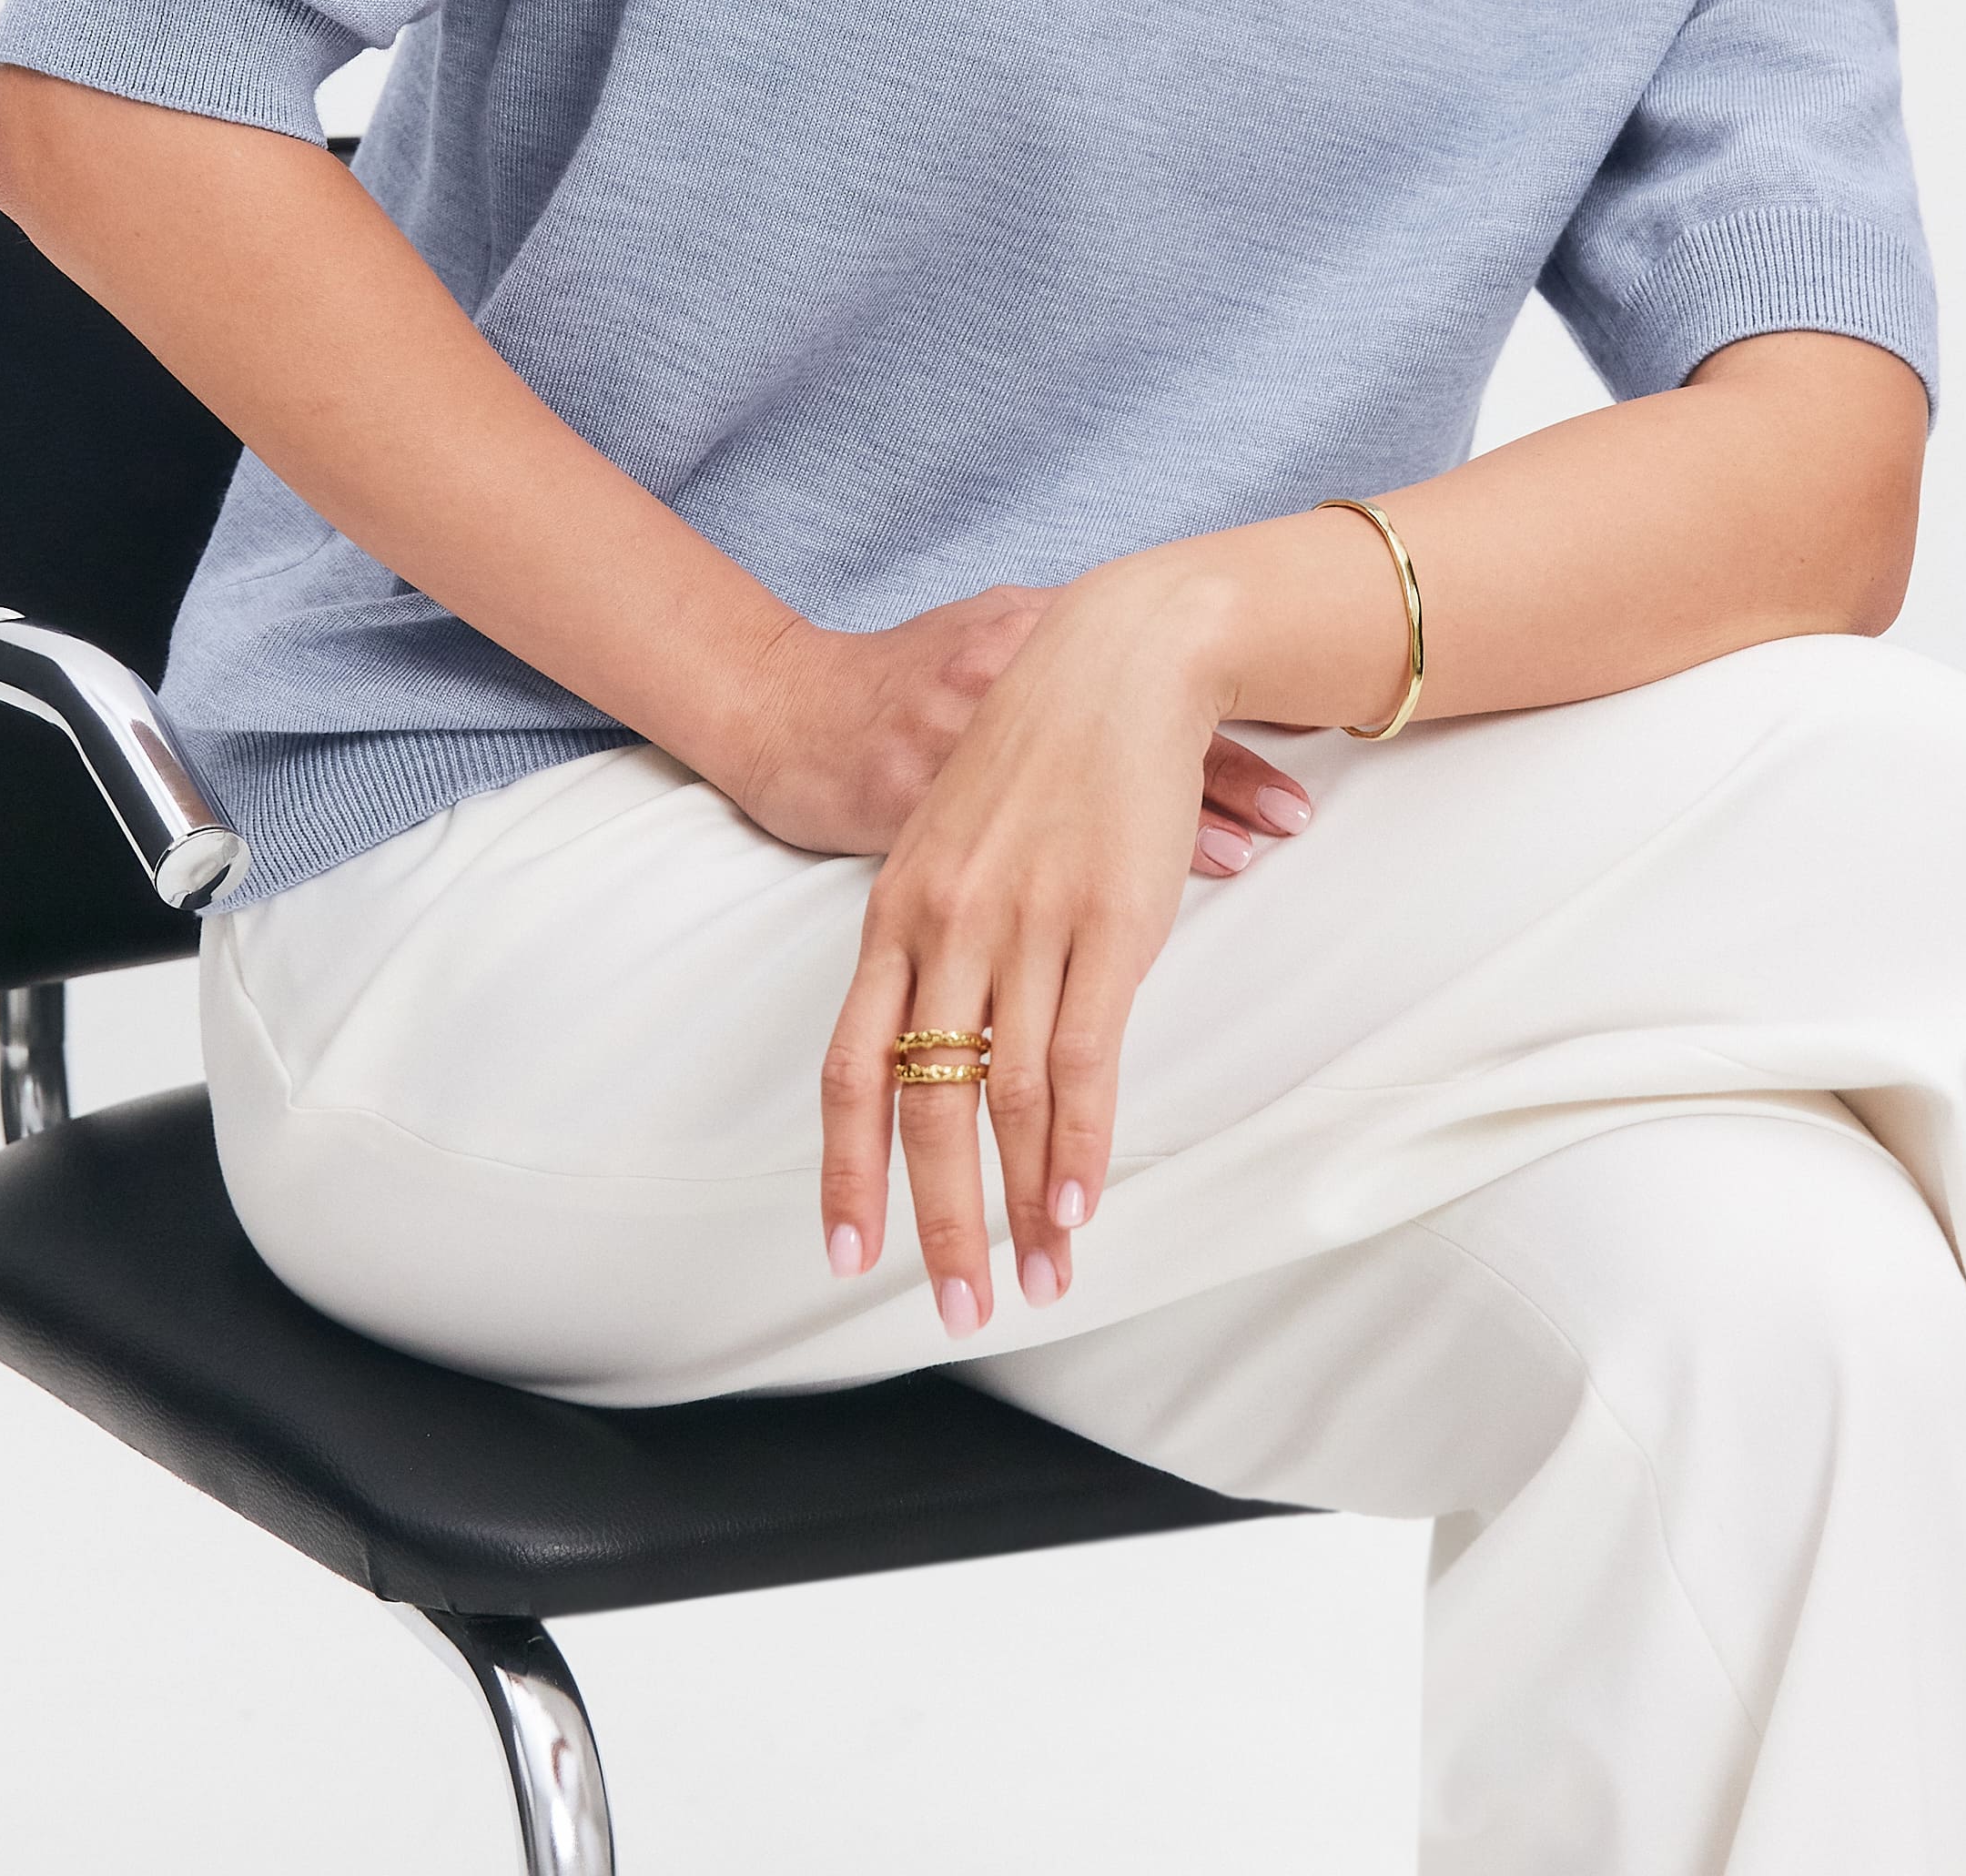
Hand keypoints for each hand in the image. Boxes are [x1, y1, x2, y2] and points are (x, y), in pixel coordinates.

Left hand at [817, 551, 1289, 1327]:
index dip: (848, 1169)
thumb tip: (942, 1032)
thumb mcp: (955, 835)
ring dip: (1022, 1206)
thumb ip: (938, 931)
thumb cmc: (1039, 748)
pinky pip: (1082, 1062)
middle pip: (926, 1103)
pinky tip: (1077, 1207)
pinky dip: (1078, 1147)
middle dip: (937, 1220)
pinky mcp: (1105, 926)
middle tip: (952, 1306)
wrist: (1117, 660)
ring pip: (1007, 1099)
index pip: (852, 1066)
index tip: (847, 1251)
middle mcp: (948, 927)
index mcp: (898, 910)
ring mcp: (1026, 927)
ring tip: (1036, 1279)